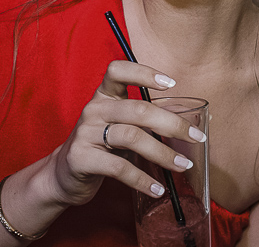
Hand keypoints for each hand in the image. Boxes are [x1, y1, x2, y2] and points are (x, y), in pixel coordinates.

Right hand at [45, 60, 204, 207]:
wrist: (62, 175)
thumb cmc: (100, 147)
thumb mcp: (119, 126)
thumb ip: (145, 121)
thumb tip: (188, 125)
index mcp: (104, 96)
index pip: (118, 71)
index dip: (144, 73)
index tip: (172, 83)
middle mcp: (94, 109)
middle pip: (137, 110)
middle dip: (172, 124)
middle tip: (197, 137)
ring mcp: (85, 133)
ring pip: (131, 137)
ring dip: (162, 153)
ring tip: (183, 166)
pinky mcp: (81, 158)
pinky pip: (118, 168)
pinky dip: (142, 179)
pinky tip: (157, 188)